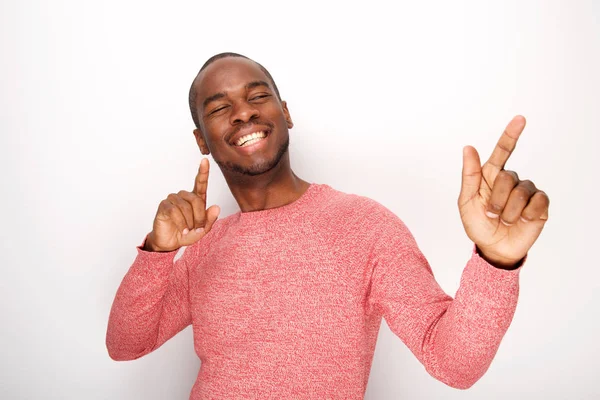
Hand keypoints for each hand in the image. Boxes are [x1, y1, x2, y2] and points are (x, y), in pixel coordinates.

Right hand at [144, 158, 220, 251]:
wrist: (170, 243)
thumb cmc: (187, 234)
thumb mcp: (202, 230)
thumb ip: (210, 220)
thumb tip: (216, 207)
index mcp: (196, 199)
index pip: (200, 183)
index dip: (203, 172)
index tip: (205, 160)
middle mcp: (184, 196)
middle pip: (196, 200)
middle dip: (199, 216)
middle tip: (198, 228)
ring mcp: (173, 199)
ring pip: (185, 206)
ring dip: (189, 221)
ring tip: (188, 230)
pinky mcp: (164, 205)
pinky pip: (174, 211)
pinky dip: (181, 222)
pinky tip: (182, 229)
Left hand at [458, 116, 548, 268]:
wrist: (494, 248)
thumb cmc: (478, 224)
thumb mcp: (466, 201)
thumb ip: (469, 174)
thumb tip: (469, 147)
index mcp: (491, 176)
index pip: (503, 151)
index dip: (511, 134)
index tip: (520, 119)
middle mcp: (510, 180)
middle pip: (507, 176)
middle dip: (496, 199)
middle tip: (491, 214)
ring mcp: (527, 191)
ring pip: (521, 191)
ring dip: (509, 211)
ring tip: (505, 220)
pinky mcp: (540, 205)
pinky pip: (537, 202)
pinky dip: (526, 214)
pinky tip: (521, 221)